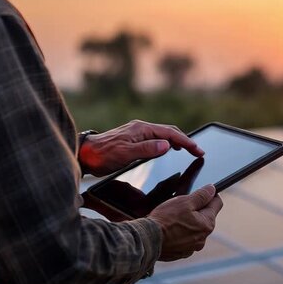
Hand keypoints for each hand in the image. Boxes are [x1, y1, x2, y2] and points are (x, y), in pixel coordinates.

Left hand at [79, 120, 203, 176]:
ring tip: (188, 149)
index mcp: (141, 129)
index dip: (186, 141)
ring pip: (163, 134)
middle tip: (198, 151)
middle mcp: (141, 128)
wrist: (84, 154)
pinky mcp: (133, 139)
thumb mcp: (126, 154)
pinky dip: (167, 143)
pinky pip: (155, 138)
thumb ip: (147, 149)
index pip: (170, 134)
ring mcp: (137, 133)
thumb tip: (167, 145)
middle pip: (169, 131)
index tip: (198, 150)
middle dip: (185, 140)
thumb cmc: (103, 155)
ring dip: (177, 141)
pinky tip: (169, 149)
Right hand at [148, 185, 223, 260]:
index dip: (210, 195)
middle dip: (196, 210)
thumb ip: (201, 195)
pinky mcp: (181, 253)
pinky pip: (185, 239)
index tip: (202, 192)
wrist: (148, 240)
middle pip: (205, 217)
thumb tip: (212, 189)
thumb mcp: (185, 202)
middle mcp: (203, 238)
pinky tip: (169, 230)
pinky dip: (179, 234)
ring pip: (194, 229)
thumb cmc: (166, 219)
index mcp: (207, 224)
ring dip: (187, 222)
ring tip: (172, 219)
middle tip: (181, 206)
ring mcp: (192, 247)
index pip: (217, 204)